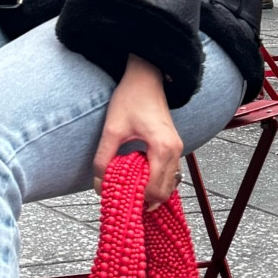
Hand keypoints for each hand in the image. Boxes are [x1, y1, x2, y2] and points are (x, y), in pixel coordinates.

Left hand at [93, 56, 181, 211]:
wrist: (145, 78)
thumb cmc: (130, 99)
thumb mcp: (112, 129)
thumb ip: (104, 158)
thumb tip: (99, 185)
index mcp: (162, 149)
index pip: (154, 189)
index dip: (136, 199)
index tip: (118, 199)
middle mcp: (175, 152)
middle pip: (164, 192)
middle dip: (144, 200)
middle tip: (123, 200)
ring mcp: (177, 149)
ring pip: (168, 185)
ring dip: (150, 192)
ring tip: (129, 191)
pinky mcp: (174, 146)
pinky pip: (168, 174)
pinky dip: (155, 182)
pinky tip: (137, 179)